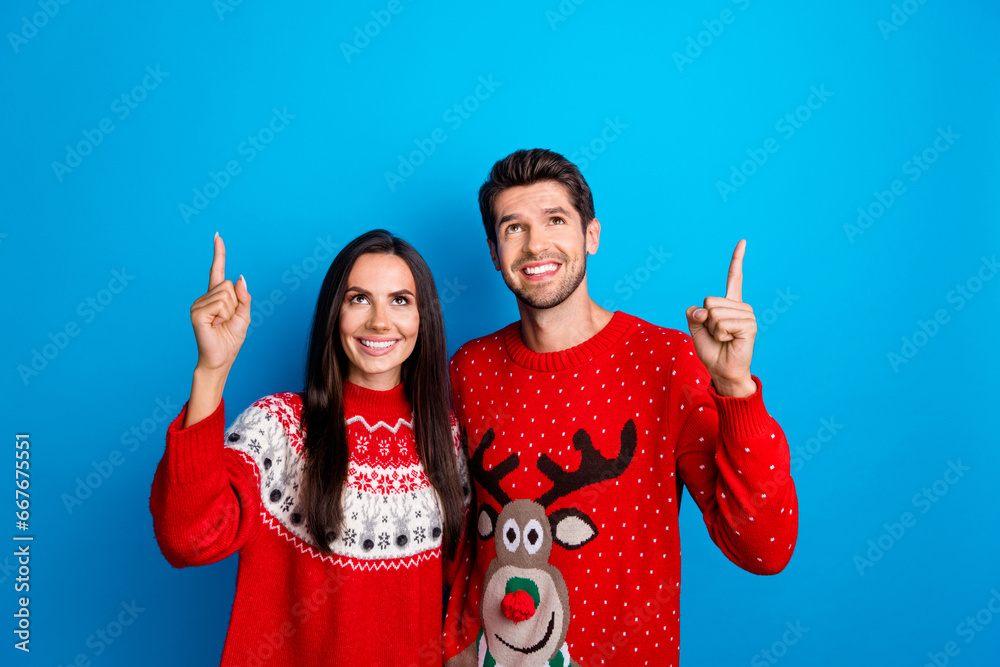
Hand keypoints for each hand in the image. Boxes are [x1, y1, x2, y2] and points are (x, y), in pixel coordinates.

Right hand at [190, 232, 251, 372]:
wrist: (221, 358)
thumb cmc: (231, 339)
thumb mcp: (244, 316)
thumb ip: (243, 297)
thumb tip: (239, 277)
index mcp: (217, 296)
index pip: (217, 270)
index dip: (219, 253)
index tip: (217, 236)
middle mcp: (205, 297)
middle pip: (229, 285)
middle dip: (235, 304)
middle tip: (227, 320)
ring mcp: (199, 304)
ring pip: (226, 294)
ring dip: (230, 312)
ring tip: (220, 324)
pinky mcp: (196, 312)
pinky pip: (219, 304)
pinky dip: (223, 316)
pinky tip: (215, 325)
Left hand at [685, 239, 755, 396]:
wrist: (722, 370)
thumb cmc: (711, 350)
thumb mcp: (695, 328)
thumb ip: (694, 313)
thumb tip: (703, 310)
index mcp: (729, 304)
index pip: (734, 277)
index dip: (737, 260)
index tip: (743, 241)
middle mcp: (740, 306)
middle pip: (709, 301)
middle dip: (706, 320)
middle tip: (717, 334)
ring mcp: (747, 315)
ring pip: (715, 313)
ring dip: (713, 330)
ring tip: (724, 338)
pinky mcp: (749, 326)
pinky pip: (723, 323)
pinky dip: (720, 335)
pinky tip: (730, 341)